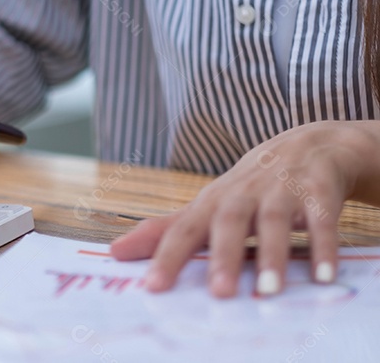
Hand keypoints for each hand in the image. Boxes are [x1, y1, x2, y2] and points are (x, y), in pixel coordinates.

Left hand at [110, 121, 379, 297]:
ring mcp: (281, 190)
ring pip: (273, 220)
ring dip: (272, 255)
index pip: (184, 229)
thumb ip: (165, 231)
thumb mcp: (207, 206)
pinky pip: (323, 220)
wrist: (309, 145)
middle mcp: (243, 194)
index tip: (153, 287)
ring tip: (268, 291)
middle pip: (228, 222)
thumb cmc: (247, 188)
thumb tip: (114, 251)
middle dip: (223, 256)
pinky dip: (324, 246)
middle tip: (219, 293)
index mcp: (212, 202)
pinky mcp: (319, 191)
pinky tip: (323, 277)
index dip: (167, 256)